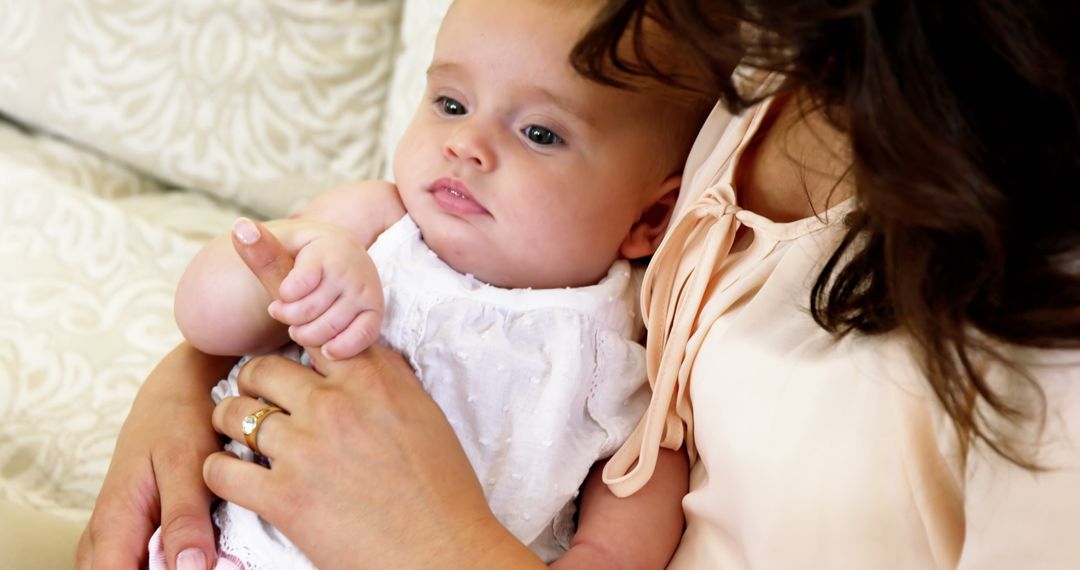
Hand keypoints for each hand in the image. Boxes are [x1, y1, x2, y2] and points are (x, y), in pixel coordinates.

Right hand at [76, 343, 233, 569]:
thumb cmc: (181, 420)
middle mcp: (105, 532)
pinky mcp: (130, 527)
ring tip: (204, 559)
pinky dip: (156, 565)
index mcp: (115, 520)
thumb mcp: (188, 465)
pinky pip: (133, 562)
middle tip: (207, 564)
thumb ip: (185, 519)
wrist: (177, 388)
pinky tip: (193, 559)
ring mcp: (115, 531)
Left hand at [204, 348, 545, 568]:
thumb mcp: (424, 413)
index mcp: (371, 380)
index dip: (295, 344)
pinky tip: (232, 474)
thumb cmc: (442, 489)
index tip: (289, 356)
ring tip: (237, 434)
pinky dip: (218, 470)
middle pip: (262, 369)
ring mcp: (304, 449)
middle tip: (255, 398)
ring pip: (234, 414)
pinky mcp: (283, 496)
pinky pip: (222, 470)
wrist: (443, 550)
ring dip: (229, 422)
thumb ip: (387, 378)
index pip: (313, 337)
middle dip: (253, 382)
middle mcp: (333, 405)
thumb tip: (359, 355)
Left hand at [265, 223, 382, 360]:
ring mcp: (366, 292)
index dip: (284, 296)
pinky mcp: (376, 313)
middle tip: (284, 314)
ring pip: (328, 328)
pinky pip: (361, 337)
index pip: (296, 285)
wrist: (346, 259)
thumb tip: (241, 229)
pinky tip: (326, 348)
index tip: (284, 293)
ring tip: (298, 329)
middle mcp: (352, 269)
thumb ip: (262, 248)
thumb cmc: (309, 259)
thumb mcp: (285, 248)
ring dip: (307, 335)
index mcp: (329, 249)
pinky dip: (340, 347)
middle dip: (289, 317)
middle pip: (308, 311)